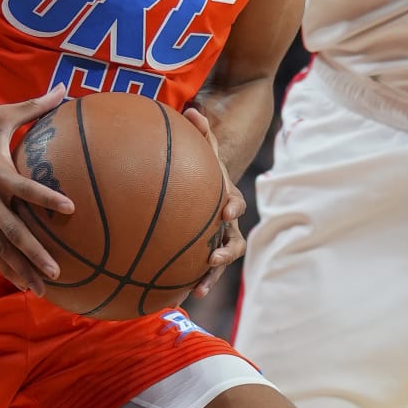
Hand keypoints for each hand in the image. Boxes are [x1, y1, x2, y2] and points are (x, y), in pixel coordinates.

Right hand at [0, 88, 74, 295]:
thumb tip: (65, 90)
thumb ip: (33, 107)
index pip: (24, 189)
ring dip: (20, 268)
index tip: (70, 209)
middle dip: (34, 252)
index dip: (46, 199)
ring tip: (41, 288)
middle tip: (57, 270)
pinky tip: (21, 283)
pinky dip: (4, 267)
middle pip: (12, 230)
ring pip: (0, 248)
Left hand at [181, 105, 245, 289]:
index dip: (232, 208)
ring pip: (219, 262)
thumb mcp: (204, 151)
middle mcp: (227, 225)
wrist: (210, 189)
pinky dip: (189, 283)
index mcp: (227, 199)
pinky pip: (200, 271)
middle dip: (225, 252)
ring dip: (210, 277)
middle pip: (234, 241)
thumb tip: (193, 110)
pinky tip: (172, 297)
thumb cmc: (203, 169)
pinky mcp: (205, 254)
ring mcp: (218, 241)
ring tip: (198, 290)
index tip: (225, 212)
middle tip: (212, 259)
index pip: (235, 204)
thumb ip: (201, 134)